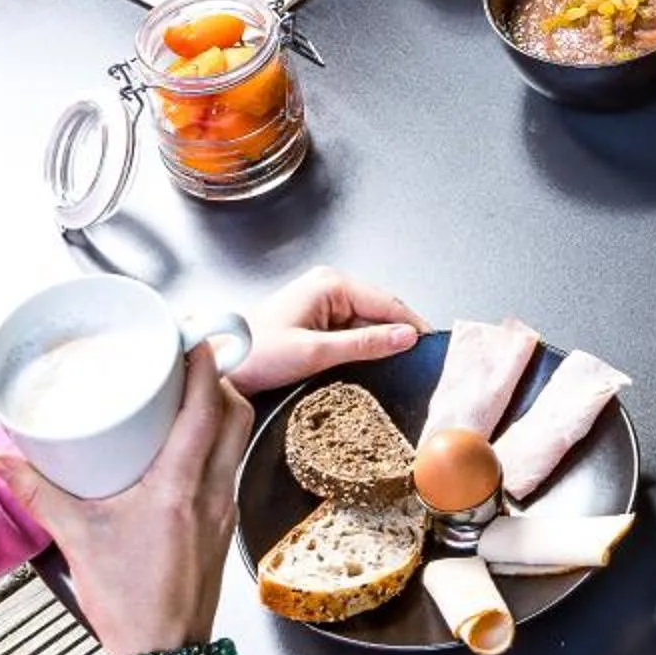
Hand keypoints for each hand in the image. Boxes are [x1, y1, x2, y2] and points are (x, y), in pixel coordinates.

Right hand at [0, 337, 252, 654]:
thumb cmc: (128, 603)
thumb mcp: (76, 538)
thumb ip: (36, 492)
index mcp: (178, 487)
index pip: (206, 409)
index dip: (203, 366)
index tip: (191, 337)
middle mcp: (211, 492)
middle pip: (234, 415)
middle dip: (217, 379)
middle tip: (187, 360)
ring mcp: (222, 508)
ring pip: (236, 440)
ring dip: (220, 410)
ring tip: (185, 395)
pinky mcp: (222, 524)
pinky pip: (228, 466)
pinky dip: (215, 443)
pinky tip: (186, 446)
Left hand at [230, 265, 428, 396]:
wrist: (220, 367)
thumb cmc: (256, 354)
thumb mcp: (316, 352)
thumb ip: (365, 343)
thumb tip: (406, 337)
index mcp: (330, 285)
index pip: (387, 302)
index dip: (413, 325)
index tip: (434, 347)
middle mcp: (328, 287)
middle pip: (379, 312)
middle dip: (397, 336)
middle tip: (420, 364)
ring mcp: (322, 304)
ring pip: (367, 324)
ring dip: (379, 344)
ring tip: (399, 369)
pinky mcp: (317, 322)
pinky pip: (351, 333)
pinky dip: (363, 348)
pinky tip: (370, 367)